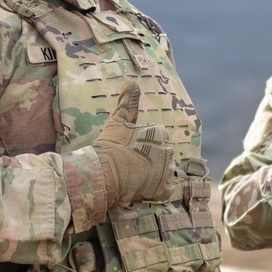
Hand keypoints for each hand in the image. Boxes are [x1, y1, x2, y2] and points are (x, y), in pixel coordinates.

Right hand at [93, 80, 174, 206]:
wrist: (104, 174)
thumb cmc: (111, 146)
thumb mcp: (118, 120)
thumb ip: (127, 101)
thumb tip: (131, 81)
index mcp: (160, 133)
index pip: (159, 137)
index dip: (145, 143)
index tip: (132, 149)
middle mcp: (167, 151)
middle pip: (162, 154)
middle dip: (151, 159)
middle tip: (131, 163)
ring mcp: (166, 171)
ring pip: (164, 172)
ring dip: (153, 174)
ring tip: (135, 176)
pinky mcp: (162, 190)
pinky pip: (164, 190)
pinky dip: (155, 190)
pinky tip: (142, 188)